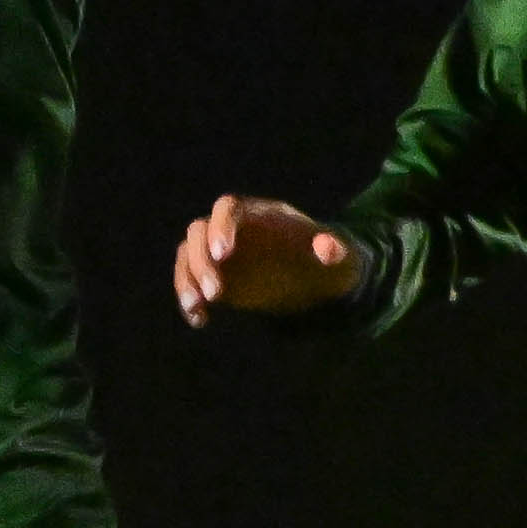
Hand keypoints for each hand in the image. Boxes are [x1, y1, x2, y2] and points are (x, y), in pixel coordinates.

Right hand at [170, 194, 362, 327]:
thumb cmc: (328, 263)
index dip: (220, 226)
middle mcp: (235, 228)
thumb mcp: (340, 258)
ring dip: (186, 280)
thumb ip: (335, 250)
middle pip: (199, 230)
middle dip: (201, 261)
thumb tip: (327, 247)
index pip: (228, 207)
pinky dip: (189, 300)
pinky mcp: (215, 275)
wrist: (317, 280)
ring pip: (188, 254)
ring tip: (198, 307)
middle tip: (216, 294)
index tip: (222, 254)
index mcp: (262, 215)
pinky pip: (189, 281)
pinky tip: (200, 320)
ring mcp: (221, 251)